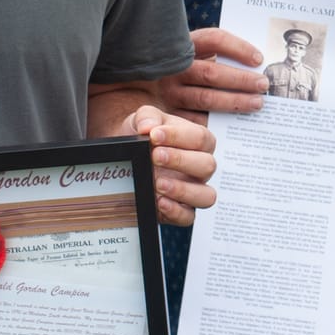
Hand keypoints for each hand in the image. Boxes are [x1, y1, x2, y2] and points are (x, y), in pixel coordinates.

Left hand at [115, 104, 216, 225]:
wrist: (127, 159)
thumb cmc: (143, 137)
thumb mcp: (142, 121)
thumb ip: (147, 117)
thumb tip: (148, 126)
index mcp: (198, 142)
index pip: (201, 138)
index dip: (179, 136)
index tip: (153, 135)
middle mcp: (200, 168)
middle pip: (207, 166)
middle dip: (180, 161)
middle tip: (155, 156)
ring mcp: (193, 190)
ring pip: (206, 196)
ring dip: (183, 190)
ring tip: (158, 183)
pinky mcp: (180, 211)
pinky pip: (188, 217)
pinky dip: (175, 211)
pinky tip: (159, 201)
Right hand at [154, 27, 267, 123]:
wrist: (128, 88)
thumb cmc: (168, 68)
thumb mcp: (183, 53)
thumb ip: (210, 54)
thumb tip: (251, 61)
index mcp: (180, 47)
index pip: (213, 40)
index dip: (237, 47)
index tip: (258, 58)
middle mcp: (173, 69)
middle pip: (212, 73)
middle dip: (241, 79)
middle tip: (263, 85)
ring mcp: (168, 92)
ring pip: (206, 98)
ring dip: (234, 101)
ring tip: (256, 103)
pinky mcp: (166, 113)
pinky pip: (194, 120)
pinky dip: (215, 122)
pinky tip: (232, 124)